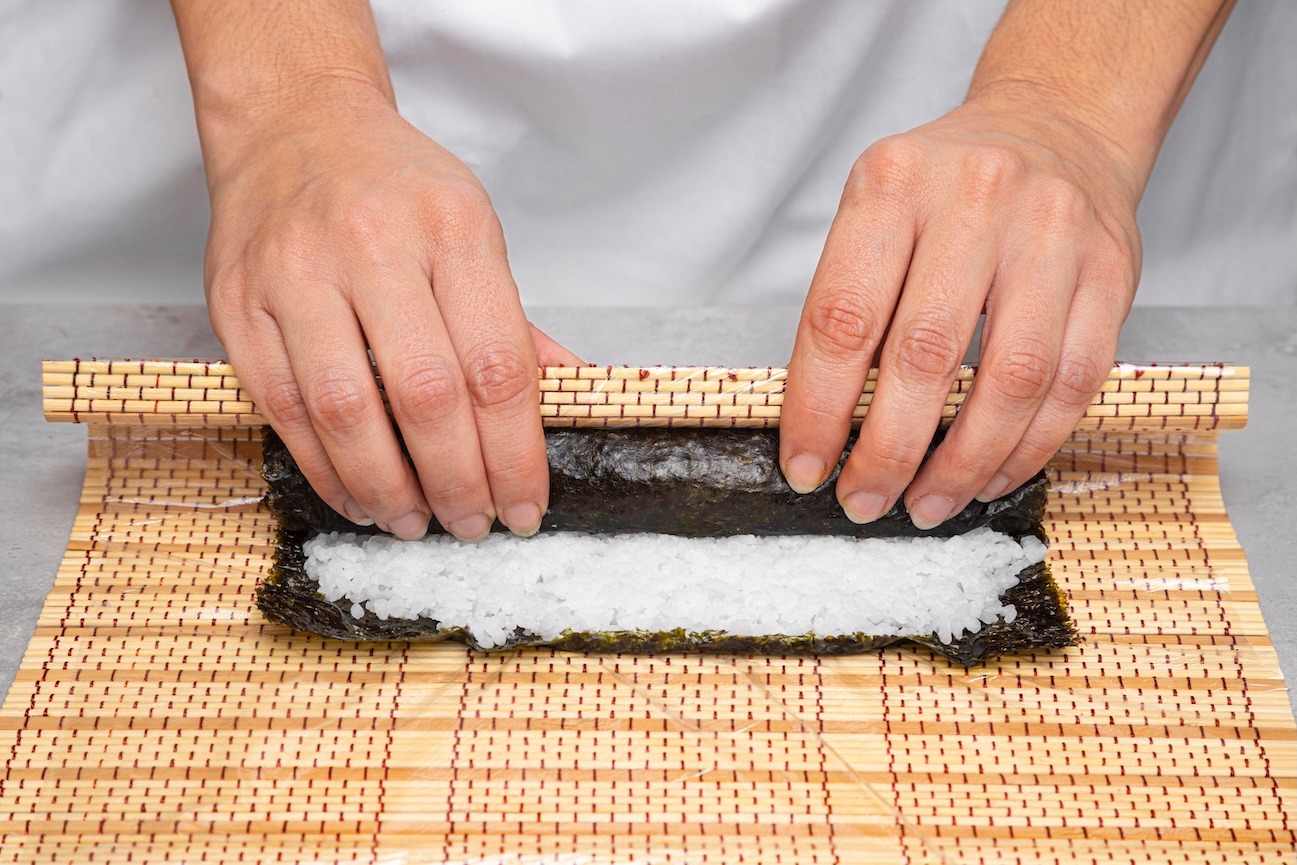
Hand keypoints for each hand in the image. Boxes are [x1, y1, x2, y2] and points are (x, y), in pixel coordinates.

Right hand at [204, 85, 580, 540]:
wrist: (295, 123)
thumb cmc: (395, 185)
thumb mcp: (474, 230)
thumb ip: (513, 323)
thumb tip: (568, 398)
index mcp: (452, 228)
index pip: (498, 366)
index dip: (515, 454)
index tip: (525, 504)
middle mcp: (373, 245)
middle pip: (426, 396)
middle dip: (457, 482)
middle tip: (472, 525)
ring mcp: (296, 273)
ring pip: (347, 411)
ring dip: (388, 488)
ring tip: (414, 522)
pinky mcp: (238, 303)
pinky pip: (283, 407)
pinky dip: (324, 468)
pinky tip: (357, 496)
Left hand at [781, 95, 1141, 527]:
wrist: (1054, 126)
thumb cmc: (945, 189)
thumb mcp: (876, 211)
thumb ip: (850, 302)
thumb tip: (822, 427)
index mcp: (893, 183)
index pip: (842, 317)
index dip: (819, 408)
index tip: (806, 467)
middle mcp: (975, 198)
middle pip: (924, 355)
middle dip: (887, 451)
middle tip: (864, 502)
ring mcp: (1053, 233)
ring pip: (1010, 380)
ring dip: (962, 463)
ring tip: (926, 504)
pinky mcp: (1112, 270)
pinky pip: (1072, 382)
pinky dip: (1027, 446)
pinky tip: (989, 476)